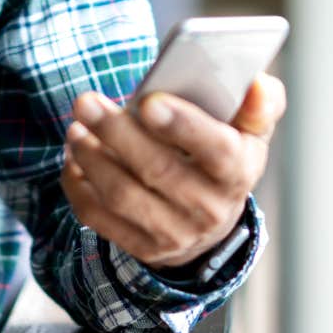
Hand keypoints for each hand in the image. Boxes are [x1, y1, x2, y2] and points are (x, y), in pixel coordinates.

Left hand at [61, 73, 286, 270]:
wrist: (211, 220)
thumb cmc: (224, 155)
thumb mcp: (250, 131)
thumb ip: (258, 104)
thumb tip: (258, 84)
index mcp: (238, 172)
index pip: (218, 150)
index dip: (184, 126)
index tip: (150, 101)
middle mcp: (209, 208)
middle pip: (158, 170)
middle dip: (117, 133)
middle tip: (87, 102)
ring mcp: (174, 233)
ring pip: (124, 195)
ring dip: (92, 158)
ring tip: (76, 126)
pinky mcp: (143, 247)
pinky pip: (100, 218)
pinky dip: (78, 185)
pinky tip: (74, 155)